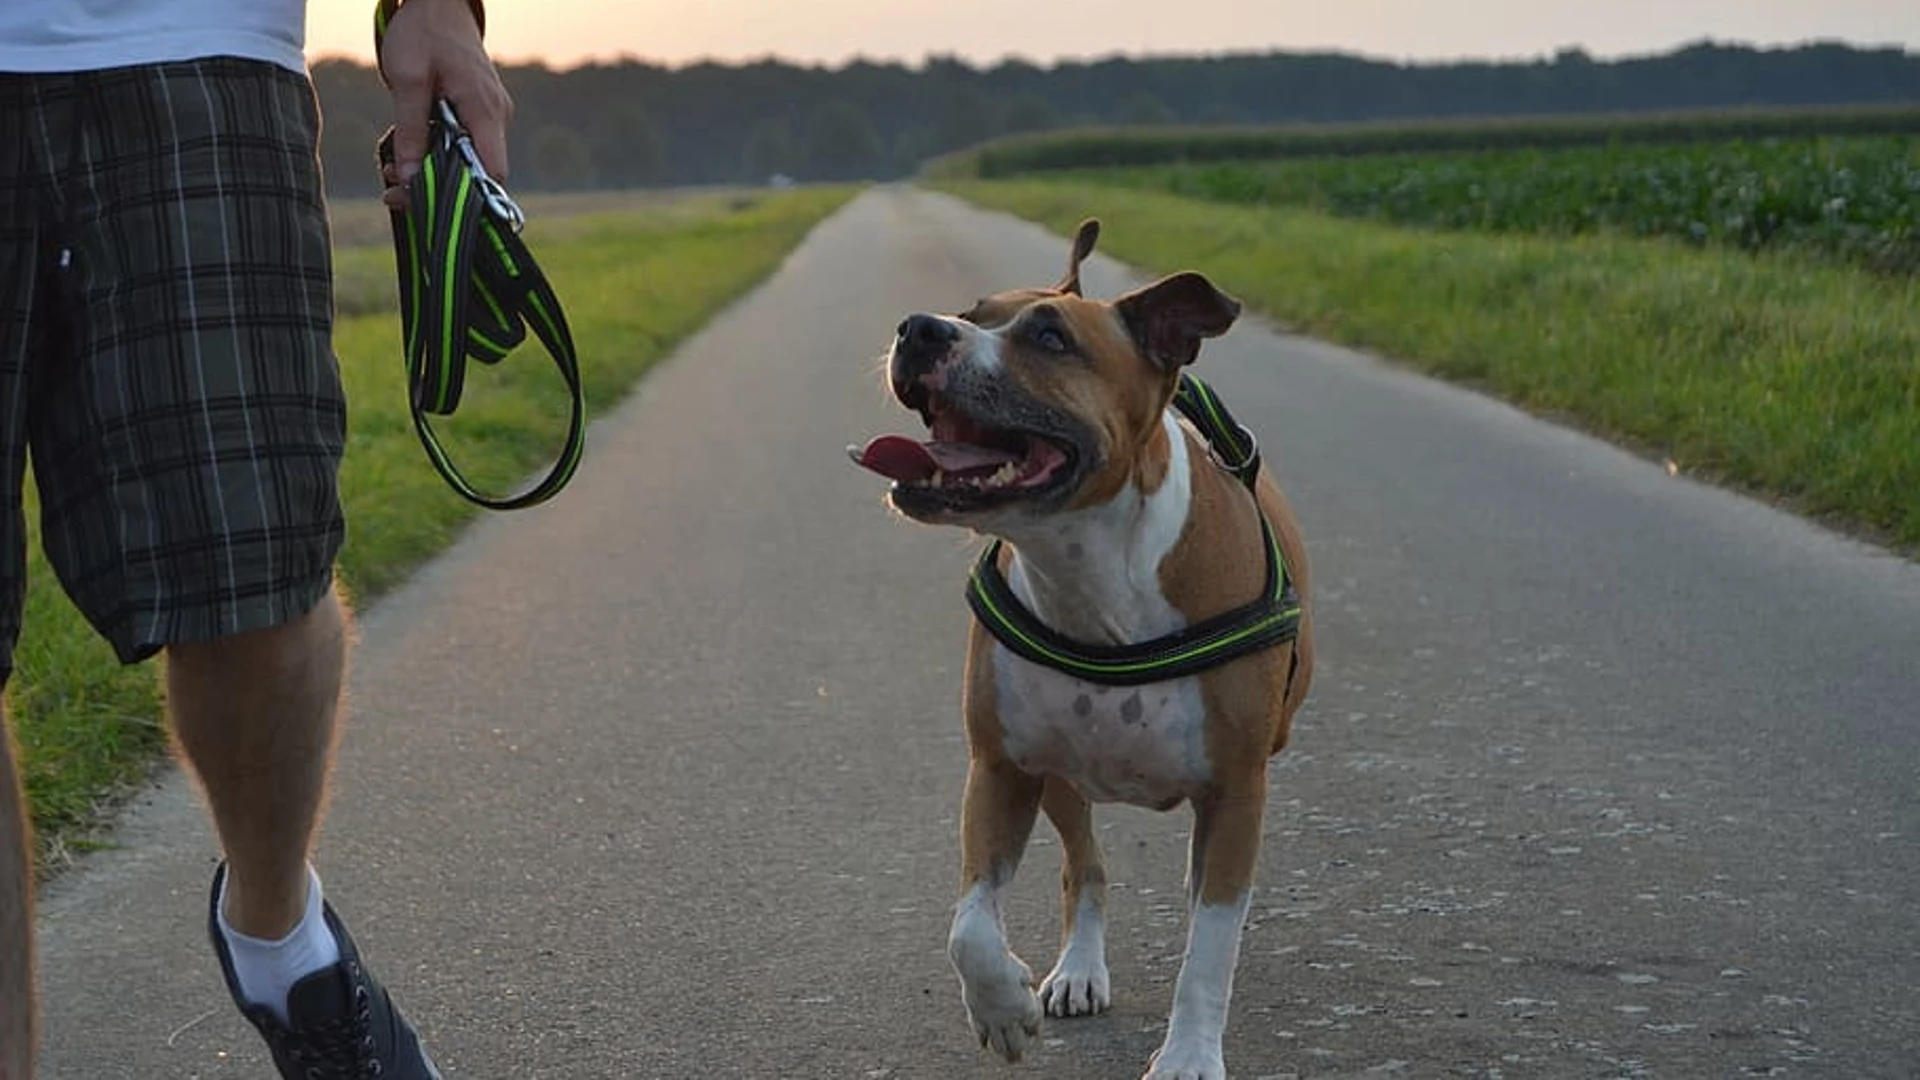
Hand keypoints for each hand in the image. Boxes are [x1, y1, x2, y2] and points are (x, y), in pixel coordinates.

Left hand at [378, 0, 512, 208]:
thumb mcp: (408, 80)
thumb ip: (411, 131)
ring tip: (394, 168)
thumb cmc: (423, 32)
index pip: (493, 171)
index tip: (431, 203)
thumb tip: (412, 177)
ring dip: (433, 168)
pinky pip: (464, 141)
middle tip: (395, 188)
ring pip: (468, 157)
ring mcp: (490, 113)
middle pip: (478, 170)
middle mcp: (496, 116)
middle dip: (438, 186)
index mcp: (485, 110)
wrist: (439, 1)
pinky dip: (437, 151)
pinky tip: (410, 148)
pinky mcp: (479, 110)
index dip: (471, 195)